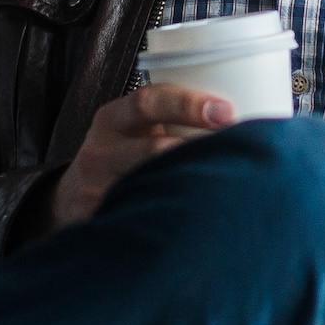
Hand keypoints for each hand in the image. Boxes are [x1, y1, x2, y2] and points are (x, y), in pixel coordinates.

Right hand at [50, 84, 232, 227]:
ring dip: (194, 188)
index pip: (149, 101)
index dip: (189, 104)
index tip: (228, 111)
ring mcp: (99, 190)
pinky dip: (174, 219)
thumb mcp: (132, 128)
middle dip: (199, 149)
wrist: (70, 200)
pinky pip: (141, 218)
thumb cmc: (121, 156)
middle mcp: (102, 151)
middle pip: (153, 149)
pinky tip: (203, 222)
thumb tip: (253, 107)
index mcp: (114, 119)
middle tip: (241, 152)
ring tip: (234, 189)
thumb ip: (171, 117)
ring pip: (151, 187)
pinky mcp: (104, 222)